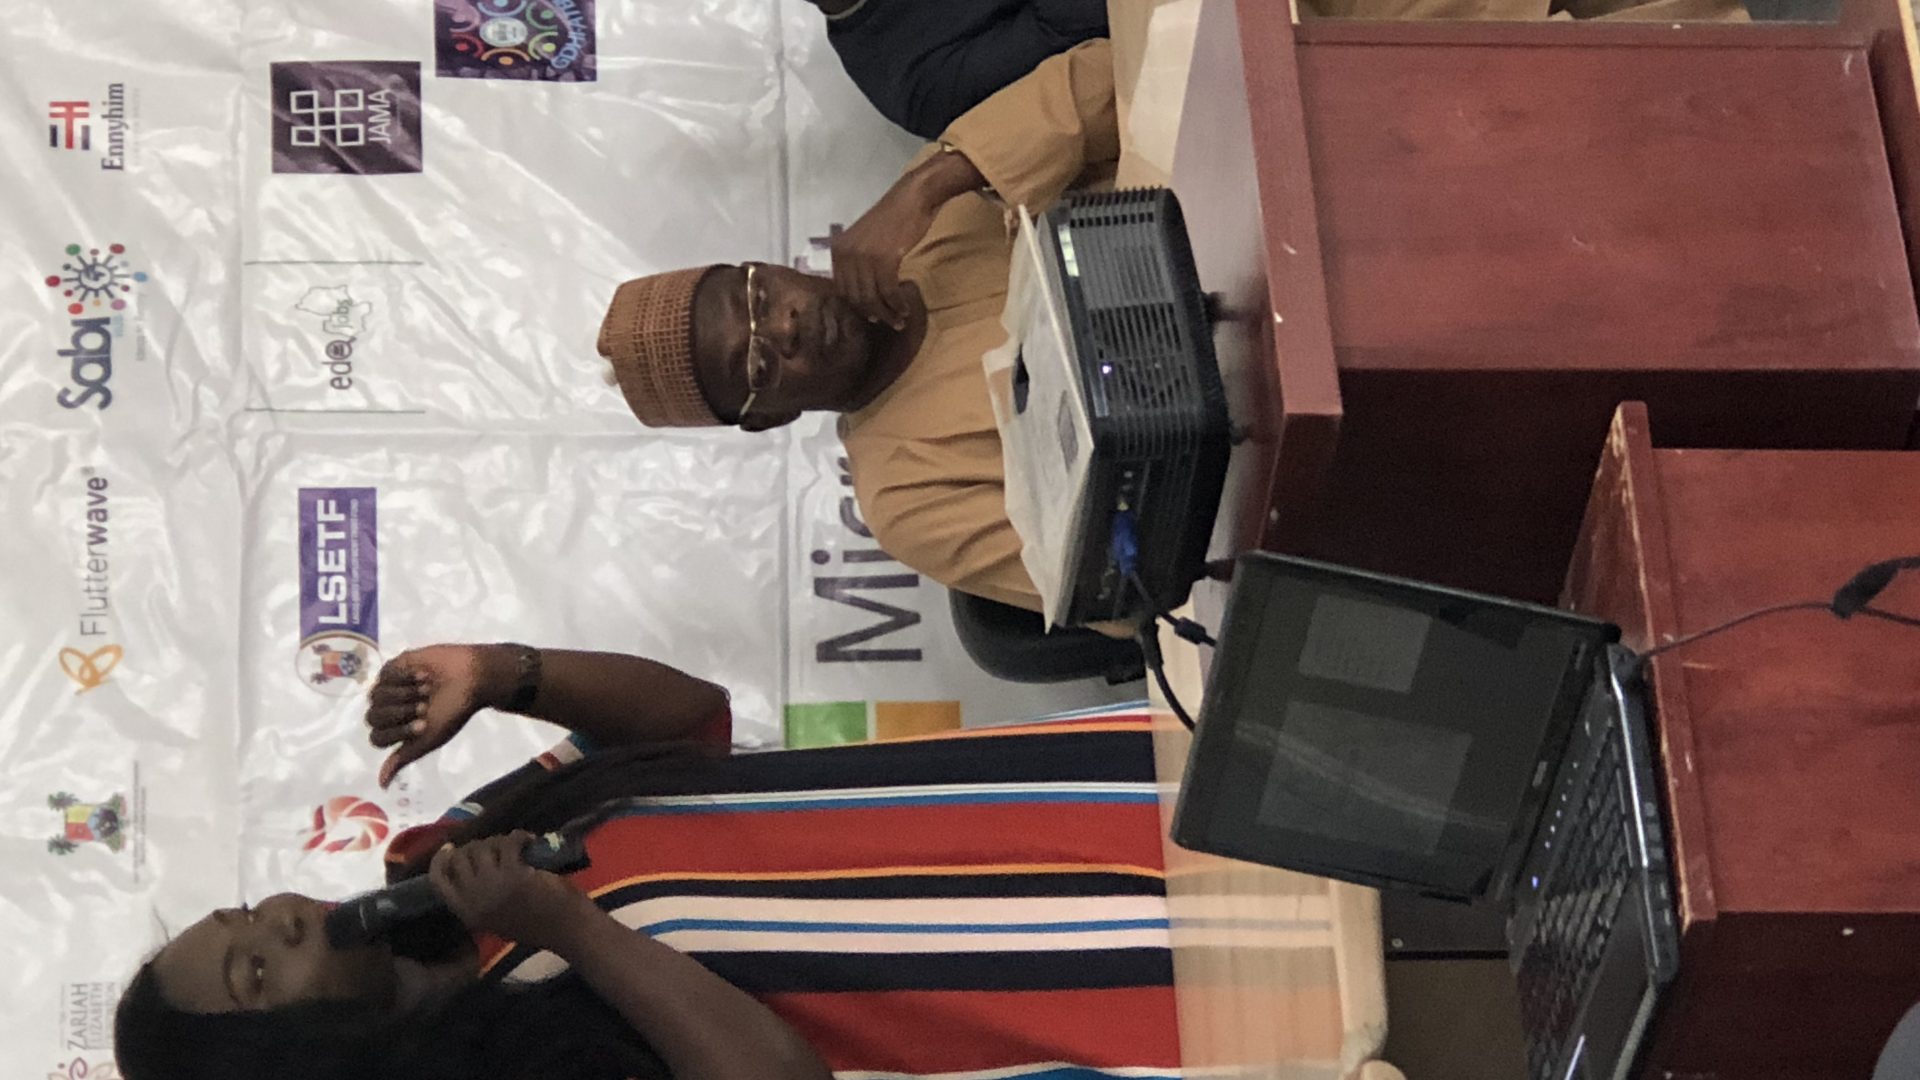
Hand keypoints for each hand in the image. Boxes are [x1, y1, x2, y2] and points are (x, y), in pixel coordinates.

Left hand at [365, 644, 514, 786]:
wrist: (471, 678)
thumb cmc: (454, 710)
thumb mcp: (430, 738)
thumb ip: (404, 757)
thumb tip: (382, 784)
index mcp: (396, 730)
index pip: (377, 738)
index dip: (399, 731)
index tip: (424, 724)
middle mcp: (388, 710)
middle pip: (373, 717)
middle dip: (400, 712)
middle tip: (425, 705)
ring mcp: (388, 688)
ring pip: (376, 696)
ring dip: (404, 693)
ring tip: (427, 687)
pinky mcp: (393, 667)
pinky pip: (385, 675)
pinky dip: (405, 676)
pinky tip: (424, 675)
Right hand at [429, 832, 592, 952]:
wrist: (566, 929)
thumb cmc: (537, 924)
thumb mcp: (496, 917)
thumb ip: (479, 896)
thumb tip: (472, 862)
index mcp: (467, 913)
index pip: (438, 882)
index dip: (440, 860)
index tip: (449, 847)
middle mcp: (473, 900)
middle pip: (459, 859)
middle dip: (477, 846)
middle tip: (497, 846)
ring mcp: (492, 887)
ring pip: (482, 848)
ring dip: (499, 841)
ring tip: (516, 846)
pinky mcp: (514, 875)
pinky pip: (508, 843)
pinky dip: (518, 837)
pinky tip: (529, 841)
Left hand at [831, 174, 944, 329]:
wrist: (912, 199)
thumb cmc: (892, 218)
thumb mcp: (864, 240)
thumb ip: (857, 262)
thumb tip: (860, 294)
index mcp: (838, 250)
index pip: (842, 289)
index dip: (857, 306)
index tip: (872, 316)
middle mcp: (846, 254)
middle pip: (856, 296)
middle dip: (873, 313)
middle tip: (888, 323)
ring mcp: (863, 257)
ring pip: (872, 297)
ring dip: (887, 313)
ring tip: (899, 320)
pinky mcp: (883, 259)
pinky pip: (888, 291)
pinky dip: (897, 303)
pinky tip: (904, 308)